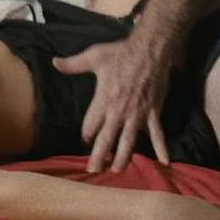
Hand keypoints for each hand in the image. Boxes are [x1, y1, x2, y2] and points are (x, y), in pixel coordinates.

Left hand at [51, 36, 172, 173]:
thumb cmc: (121, 53)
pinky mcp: (153, 112)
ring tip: (117, 170)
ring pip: (129, 141)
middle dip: (99, 156)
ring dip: (123, 157)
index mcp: (103, 99)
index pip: (91, 125)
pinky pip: (158, 134)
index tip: (85, 139)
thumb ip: (74, 64)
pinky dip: (162, 148)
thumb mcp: (94, 56)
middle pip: (107, 139)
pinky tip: (164, 162)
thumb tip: (54, 62)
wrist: (150, 50)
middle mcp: (119, 111)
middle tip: (93, 170)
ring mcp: (137, 114)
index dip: (86, 134)